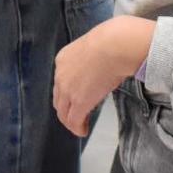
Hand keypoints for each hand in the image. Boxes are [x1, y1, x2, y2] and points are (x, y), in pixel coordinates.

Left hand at [52, 16, 156, 136]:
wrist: (114, 46)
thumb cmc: (112, 41)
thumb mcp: (94, 47)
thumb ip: (92, 58)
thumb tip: (103, 62)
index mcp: (63, 59)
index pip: (60, 82)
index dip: (67, 93)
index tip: (76, 99)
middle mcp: (60, 75)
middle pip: (58, 99)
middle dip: (66, 109)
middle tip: (76, 117)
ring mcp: (67, 89)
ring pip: (63, 113)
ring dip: (71, 121)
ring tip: (80, 126)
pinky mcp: (78, 102)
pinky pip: (74, 121)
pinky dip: (77, 128)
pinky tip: (84, 131)